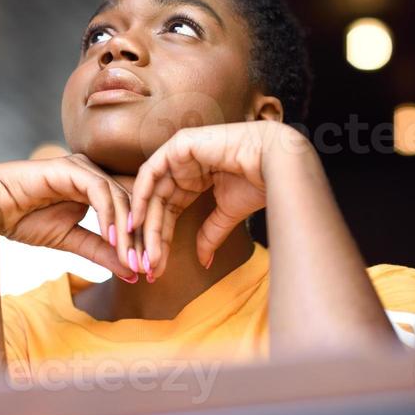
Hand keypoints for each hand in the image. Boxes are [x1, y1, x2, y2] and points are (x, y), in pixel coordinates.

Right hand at [0, 154, 147, 280]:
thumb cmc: (25, 220)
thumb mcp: (71, 240)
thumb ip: (101, 252)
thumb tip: (131, 272)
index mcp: (95, 187)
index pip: (129, 211)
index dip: (140, 240)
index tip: (147, 270)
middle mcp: (93, 174)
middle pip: (130, 204)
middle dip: (140, 238)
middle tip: (147, 267)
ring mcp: (83, 168)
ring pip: (119, 197)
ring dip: (127, 230)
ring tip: (132, 258)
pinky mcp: (71, 167)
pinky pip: (99, 190)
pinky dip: (109, 214)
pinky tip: (112, 236)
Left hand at [130, 121, 298, 274]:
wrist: (276, 163)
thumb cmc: (258, 182)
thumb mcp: (227, 213)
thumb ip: (210, 234)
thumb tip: (203, 262)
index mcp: (194, 180)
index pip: (169, 212)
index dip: (162, 240)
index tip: (157, 268)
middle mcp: (183, 168)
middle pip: (157, 205)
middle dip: (151, 238)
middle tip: (148, 267)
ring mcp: (179, 154)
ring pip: (152, 192)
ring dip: (145, 224)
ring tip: (144, 253)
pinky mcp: (178, 145)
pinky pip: (150, 172)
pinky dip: (141, 196)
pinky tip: (139, 221)